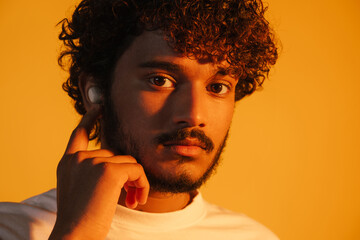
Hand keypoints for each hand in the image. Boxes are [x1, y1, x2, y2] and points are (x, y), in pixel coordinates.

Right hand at [49, 106, 149, 239]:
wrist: (74, 236)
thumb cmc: (80, 221)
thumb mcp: (81, 190)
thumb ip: (92, 172)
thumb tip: (122, 165)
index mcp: (68, 163)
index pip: (80, 134)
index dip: (90, 119)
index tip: (99, 106)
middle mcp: (78, 158)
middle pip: (115, 154)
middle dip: (125, 175)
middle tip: (129, 197)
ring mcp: (92, 162)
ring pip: (128, 162)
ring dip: (136, 182)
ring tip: (133, 201)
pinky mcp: (108, 170)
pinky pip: (137, 170)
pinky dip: (143, 185)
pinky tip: (137, 201)